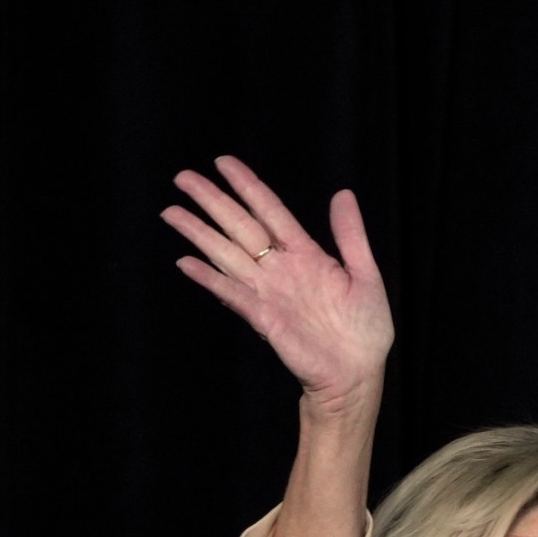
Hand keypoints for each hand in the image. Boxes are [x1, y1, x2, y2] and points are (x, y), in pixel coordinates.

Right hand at [163, 156, 392, 408]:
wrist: (359, 374)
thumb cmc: (365, 329)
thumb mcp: (365, 275)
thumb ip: (350, 235)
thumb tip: (342, 193)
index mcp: (306, 255)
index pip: (270, 211)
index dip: (248, 186)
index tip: (222, 162)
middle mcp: (280, 269)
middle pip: (240, 227)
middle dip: (212, 202)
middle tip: (182, 177)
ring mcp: (269, 292)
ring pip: (227, 254)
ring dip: (199, 234)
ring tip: (172, 212)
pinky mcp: (264, 318)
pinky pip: (233, 294)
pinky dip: (210, 279)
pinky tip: (187, 262)